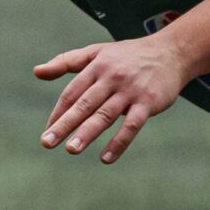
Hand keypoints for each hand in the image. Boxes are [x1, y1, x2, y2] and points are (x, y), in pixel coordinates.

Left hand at [34, 35, 188, 163]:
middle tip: (46, 143)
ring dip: (87, 133)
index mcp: (96, 67)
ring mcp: (130, 91)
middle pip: (84, 104)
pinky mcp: (149, 102)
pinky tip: (106, 158)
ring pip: (105, 115)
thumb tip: (36, 72)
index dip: (58, 113)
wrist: (173, 51)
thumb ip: (66, 62)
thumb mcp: (96, 52)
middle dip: (64, 125)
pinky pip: (132, 125)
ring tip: (71, 150)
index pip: (72, 93)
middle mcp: (111, 78)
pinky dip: (119, 142)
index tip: (47, 131)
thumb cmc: (128, 55)